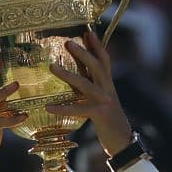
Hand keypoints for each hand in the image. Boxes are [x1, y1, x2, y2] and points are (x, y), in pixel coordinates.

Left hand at [45, 31, 131, 155]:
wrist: (122, 140)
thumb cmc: (107, 117)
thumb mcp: (98, 97)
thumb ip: (89, 82)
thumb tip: (78, 66)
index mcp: (107, 83)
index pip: (104, 60)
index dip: (97, 45)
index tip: (87, 31)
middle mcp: (108, 89)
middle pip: (97, 66)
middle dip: (83, 53)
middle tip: (68, 42)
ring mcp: (105, 101)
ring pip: (86, 84)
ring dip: (68, 74)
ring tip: (52, 67)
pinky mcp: (100, 115)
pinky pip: (80, 109)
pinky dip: (64, 108)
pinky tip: (49, 107)